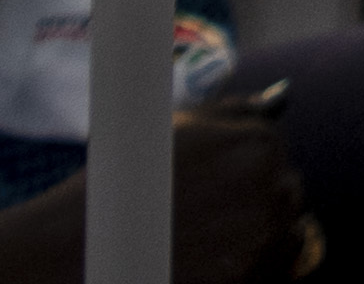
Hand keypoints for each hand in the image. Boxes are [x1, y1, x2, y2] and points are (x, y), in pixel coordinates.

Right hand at [0, 101, 302, 282]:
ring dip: (257, 239)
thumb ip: (235, 112)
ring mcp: (266, 239)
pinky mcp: (251, 281)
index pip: (274, 156)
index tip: (200, 189)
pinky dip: (250, 270)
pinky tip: (205, 264)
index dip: (236, 174)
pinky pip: (276, 273)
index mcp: (259, 143)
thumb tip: (281, 97)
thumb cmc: (123, 185)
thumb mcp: (177, 128)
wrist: (76, 252)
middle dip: (252, 206)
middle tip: (196, 219)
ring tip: (199, 242)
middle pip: (286, 196)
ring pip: (288, 237)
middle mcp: (273, 187)